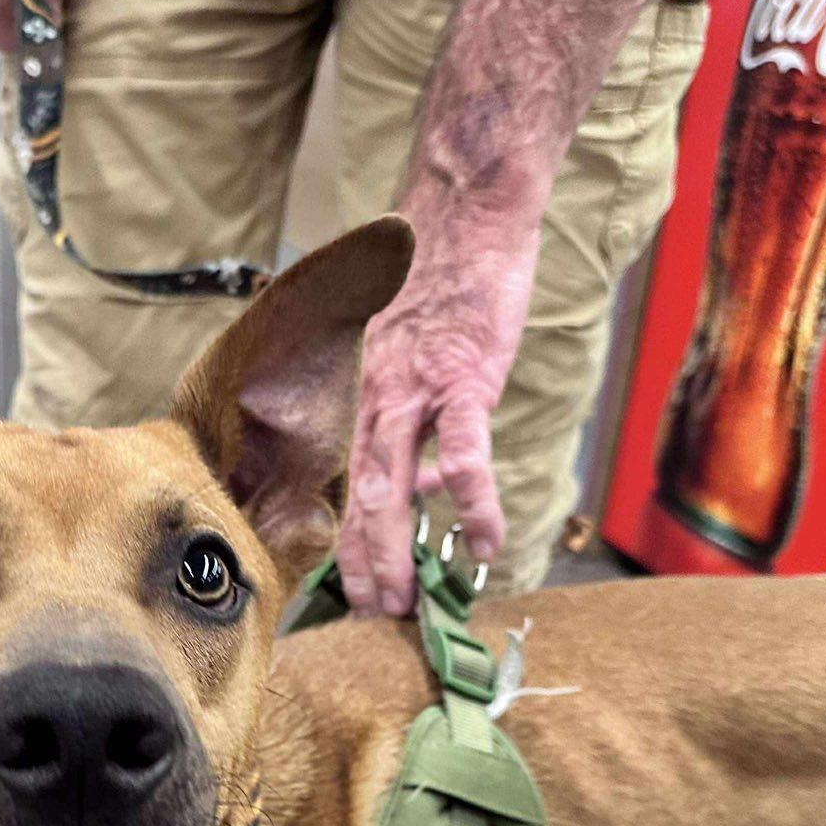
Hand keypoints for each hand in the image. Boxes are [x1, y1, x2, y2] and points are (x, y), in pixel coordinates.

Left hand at [338, 193, 540, 615]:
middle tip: (368, 616)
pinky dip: (473, 503)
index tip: (346, 591)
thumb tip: (431, 482)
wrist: (466, 209)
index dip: (341, 542)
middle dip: (359, 565)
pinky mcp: (463, 378)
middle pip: (356, 501)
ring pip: (393, 489)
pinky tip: (483, 543)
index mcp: (361, 398)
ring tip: (405, 602)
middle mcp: (373, 401)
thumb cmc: (442, 278)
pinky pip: (463, 453)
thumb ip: (415, 419)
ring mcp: (414, 392)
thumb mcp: (411, 353)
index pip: (342, 485)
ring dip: (396, 553)